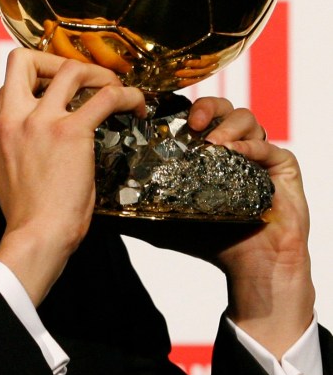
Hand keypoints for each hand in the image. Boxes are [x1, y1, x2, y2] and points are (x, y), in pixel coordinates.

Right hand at [0, 48, 144, 304]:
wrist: (37, 237)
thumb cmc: (29, 218)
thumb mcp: (7, 176)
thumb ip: (17, 151)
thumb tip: (38, 145)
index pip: (9, 86)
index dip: (36, 82)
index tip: (56, 91)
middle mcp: (13, 120)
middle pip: (23, 59)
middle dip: (54, 60)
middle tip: (79, 79)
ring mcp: (40, 122)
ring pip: (69, 68)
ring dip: (96, 73)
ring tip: (113, 87)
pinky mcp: (70, 132)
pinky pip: (105, 97)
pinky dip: (126, 94)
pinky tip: (135, 105)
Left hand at [121, 96, 314, 357]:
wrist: (249, 267)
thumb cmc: (208, 240)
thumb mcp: (162, 221)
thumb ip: (133, 209)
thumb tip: (93, 207)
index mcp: (206, 150)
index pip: (195, 115)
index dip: (182, 108)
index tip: (161, 111)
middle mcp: (233, 145)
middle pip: (222, 107)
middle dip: (206, 108)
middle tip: (192, 122)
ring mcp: (259, 154)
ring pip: (248, 118)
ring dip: (228, 125)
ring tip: (211, 141)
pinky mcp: (282, 168)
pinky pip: (270, 147)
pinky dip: (251, 147)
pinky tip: (234, 153)